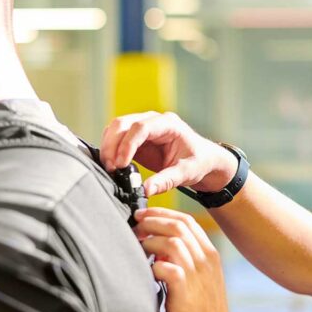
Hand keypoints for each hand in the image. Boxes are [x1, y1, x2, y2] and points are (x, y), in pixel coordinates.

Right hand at [100, 112, 236, 196]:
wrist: (203, 161)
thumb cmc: (199, 162)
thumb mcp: (186, 173)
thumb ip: (166, 181)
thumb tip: (145, 190)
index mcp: (168, 124)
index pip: (140, 127)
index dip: (127, 145)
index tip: (121, 164)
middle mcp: (153, 121)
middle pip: (122, 124)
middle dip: (112, 145)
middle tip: (110, 168)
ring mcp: (143, 128)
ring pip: (116, 129)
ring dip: (108, 147)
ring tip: (110, 170)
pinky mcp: (137, 139)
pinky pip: (117, 139)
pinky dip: (111, 151)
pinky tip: (113, 167)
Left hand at [134, 207, 237, 311]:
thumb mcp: (202, 284)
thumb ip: (186, 264)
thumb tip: (158, 252)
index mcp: (211, 257)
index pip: (187, 221)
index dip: (162, 214)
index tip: (144, 215)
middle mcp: (207, 261)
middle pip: (178, 225)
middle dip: (152, 220)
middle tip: (134, 224)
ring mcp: (198, 276)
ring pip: (171, 241)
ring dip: (149, 241)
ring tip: (136, 247)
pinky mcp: (185, 292)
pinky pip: (166, 267)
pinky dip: (152, 266)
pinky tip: (146, 272)